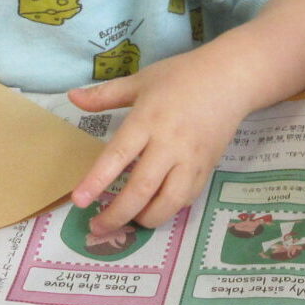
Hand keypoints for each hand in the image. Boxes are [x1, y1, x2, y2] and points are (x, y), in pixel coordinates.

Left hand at [67, 50, 246, 237]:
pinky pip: (187, 198)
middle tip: (97, 227)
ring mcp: (191, 159)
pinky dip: (169, 210)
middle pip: (142, 188)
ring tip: (128, 222)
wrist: (232, 78)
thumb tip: (72, 98)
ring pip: (169, 201)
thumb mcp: (141, 80)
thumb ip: (105, 94)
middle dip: (118, 214)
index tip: (79, 201)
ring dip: (146, 218)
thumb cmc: (183, 76)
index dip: (96, 181)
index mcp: (148, 119)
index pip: (118, 156)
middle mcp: (169, 143)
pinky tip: (155, 210)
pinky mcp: (208, 168)